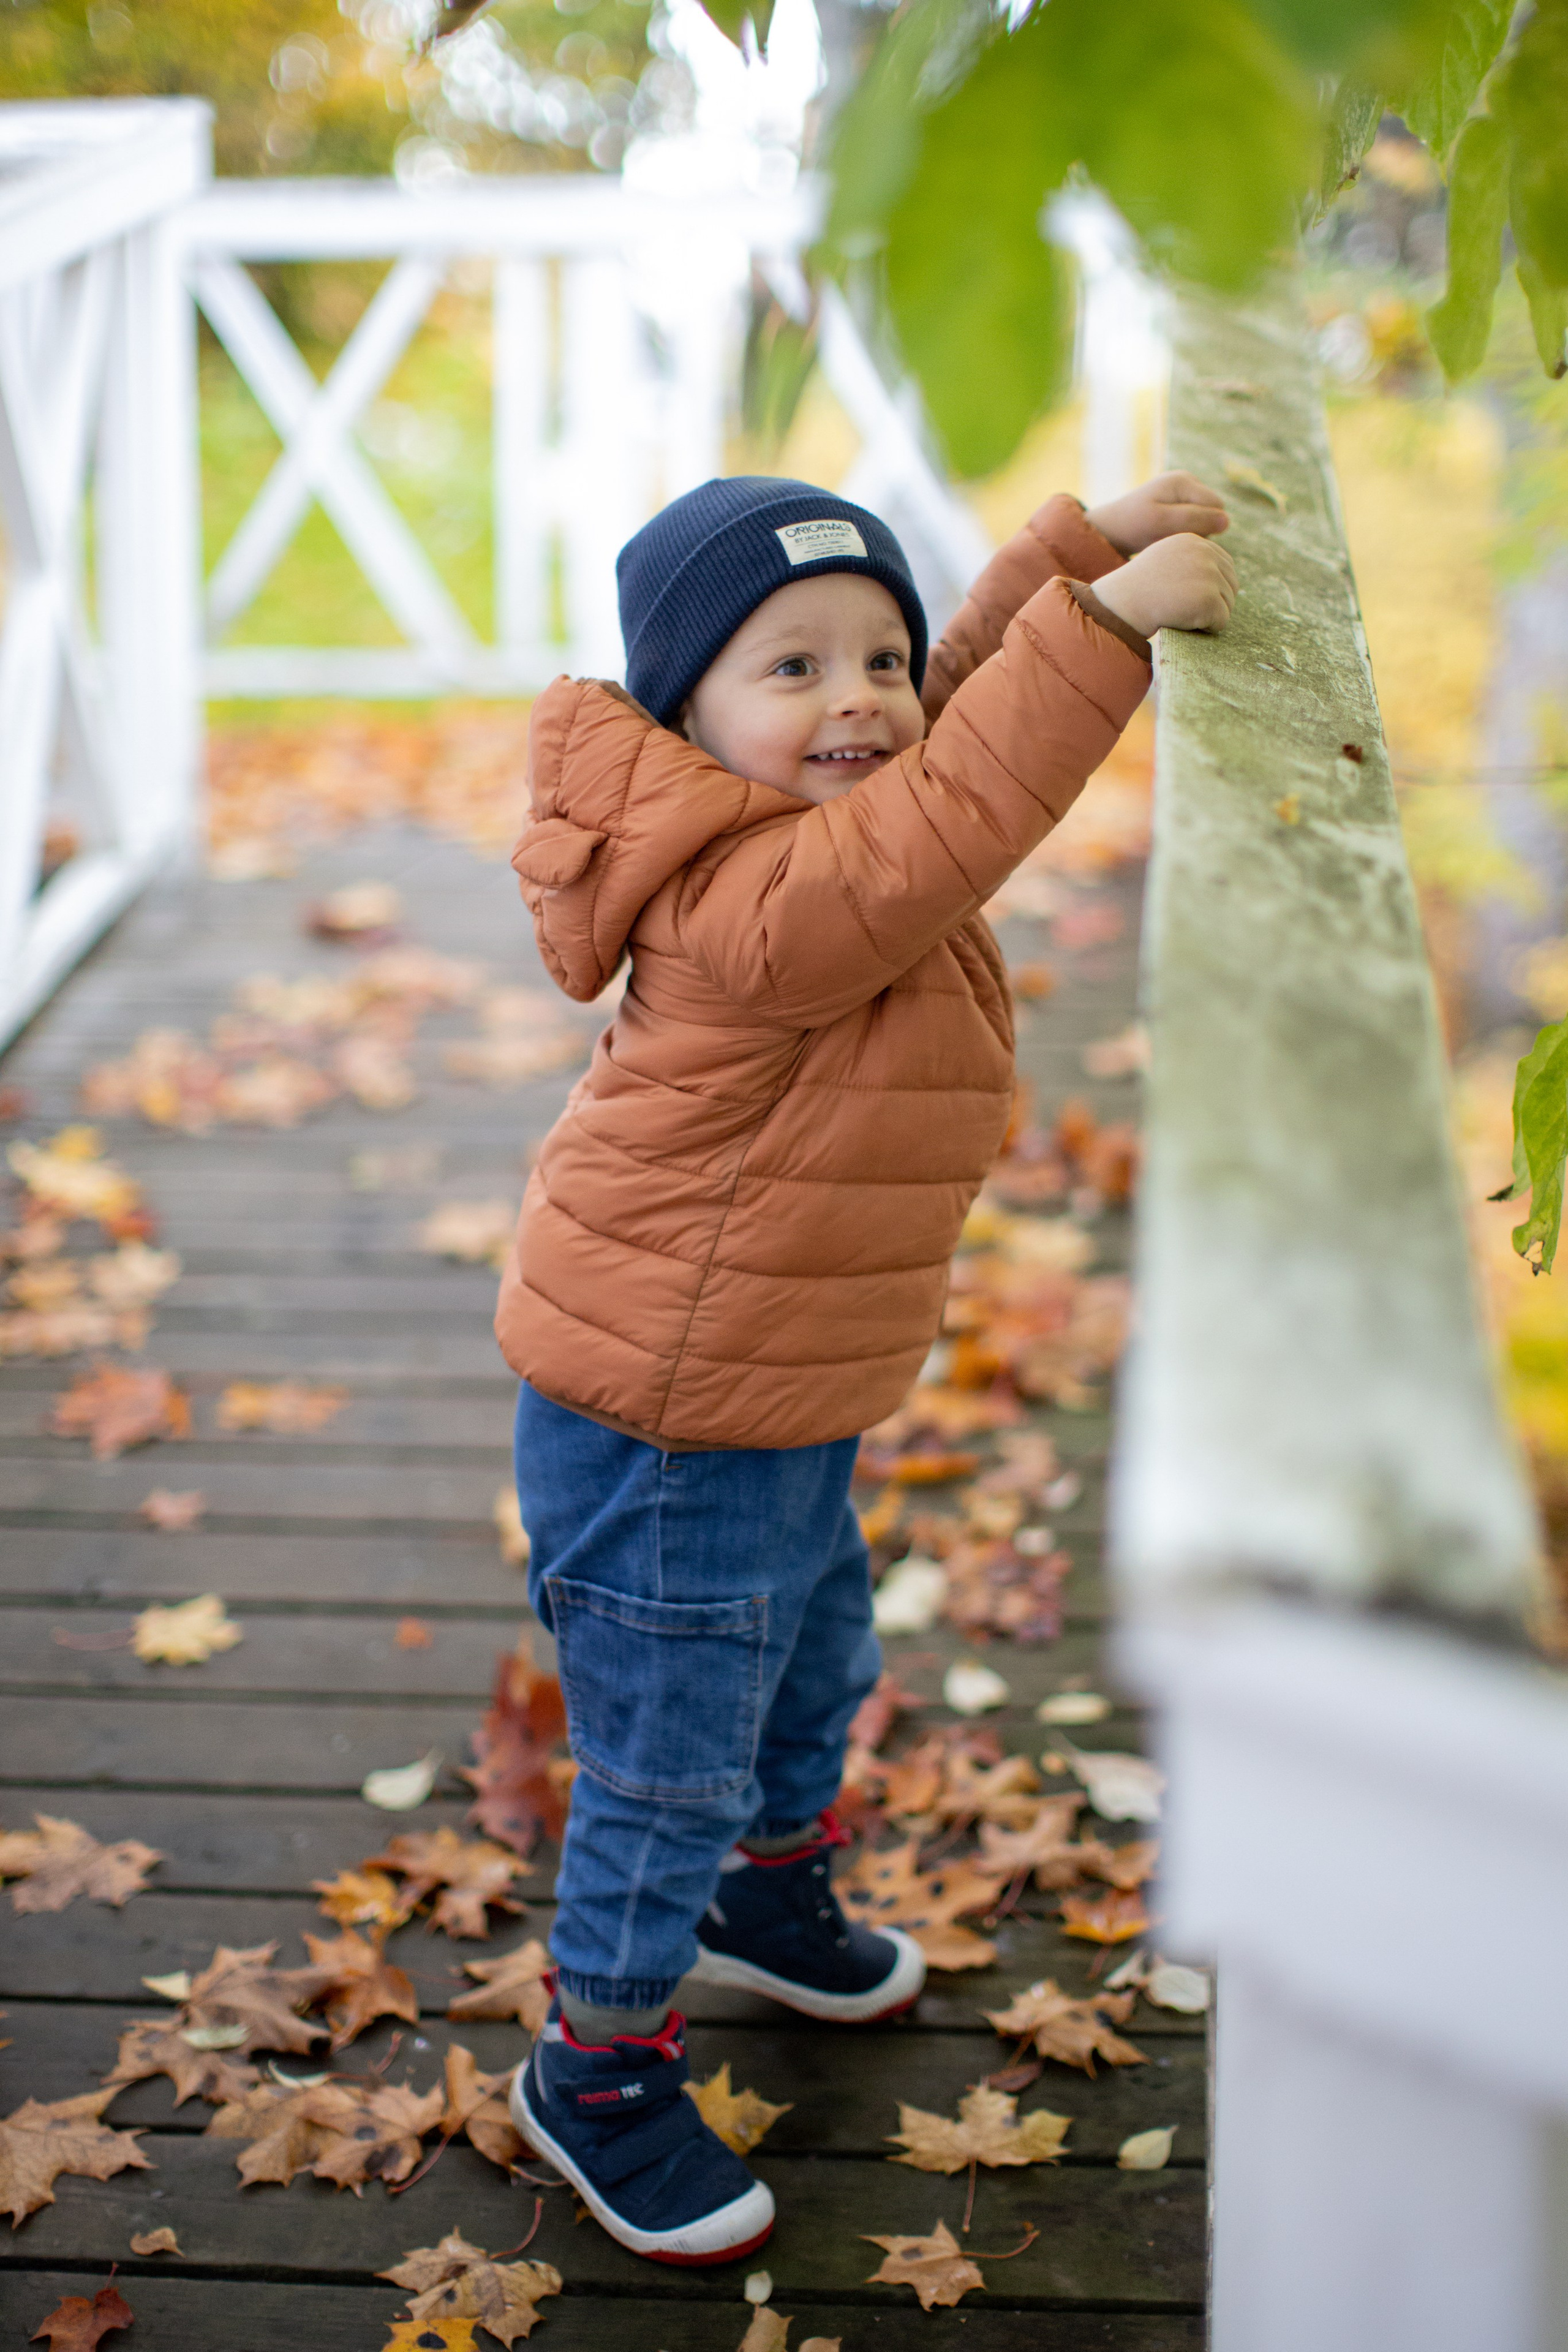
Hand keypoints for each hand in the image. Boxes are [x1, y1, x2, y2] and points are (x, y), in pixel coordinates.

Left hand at [1086, 470, 1229, 555]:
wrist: (1112, 528)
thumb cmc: (1134, 525)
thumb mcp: (1161, 523)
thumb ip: (1194, 520)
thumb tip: (1227, 521)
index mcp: (1183, 480)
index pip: (1216, 507)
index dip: (1202, 527)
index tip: (1175, 534)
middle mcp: (1187, 480)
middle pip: (1213, 512)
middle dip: (1197, 528)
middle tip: (1169, 536)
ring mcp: (1184, 490)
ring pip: (1206, 518)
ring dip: (1190, 531)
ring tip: (1165, 535)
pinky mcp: (1181, 502)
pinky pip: (1195, 521)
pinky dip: (1183, 531)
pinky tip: (1166, 533)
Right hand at [1095, 533, 1237, 636]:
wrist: (1121, 604)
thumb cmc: (1137, 589)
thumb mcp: (1164, 560)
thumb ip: (1189, 560)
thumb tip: (1217, 573)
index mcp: (1194, 542)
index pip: (1225, 565)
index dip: (1211, 587)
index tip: (1187, 596)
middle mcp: (1205, 553)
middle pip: (1231, 585)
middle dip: (1214, 601)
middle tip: (1184, 608)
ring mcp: (1209, 575)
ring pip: (1228, 604)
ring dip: (1209, 616)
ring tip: (1180, 613)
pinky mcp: (1209, 599)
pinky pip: (1222, 621)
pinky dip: (1206, 629)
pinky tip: (1183, 621)